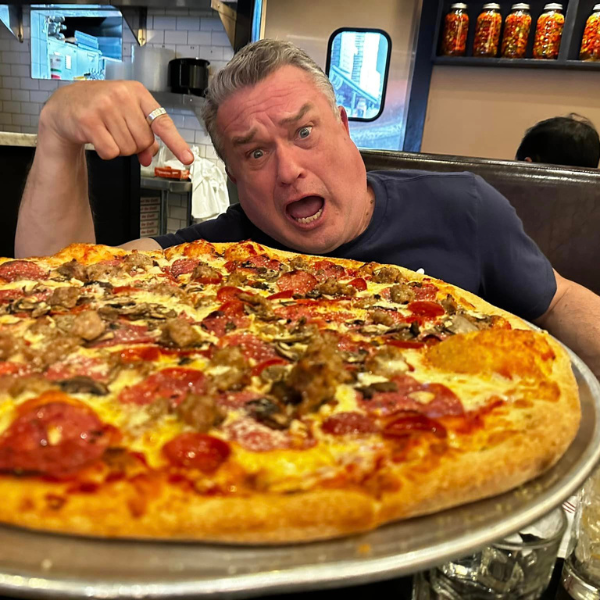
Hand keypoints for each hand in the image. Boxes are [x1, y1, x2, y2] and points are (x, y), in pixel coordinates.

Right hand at [38, 81, 193, 165]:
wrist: (64, 106)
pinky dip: (106, 152)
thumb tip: (151, 156)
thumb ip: (144, 135)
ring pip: (128, 148)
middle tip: (117, 133)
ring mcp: (105, 107)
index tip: (188, 158)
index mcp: (137, 92)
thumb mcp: (125, 115)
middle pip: (144, 140)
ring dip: (119, 148)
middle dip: (134, 145)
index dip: (176, 143)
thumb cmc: (99, 109)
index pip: (162, 122)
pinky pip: (111, 152)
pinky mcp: (89, 121)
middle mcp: (122, 96)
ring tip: (106, 133)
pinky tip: (97, 138)